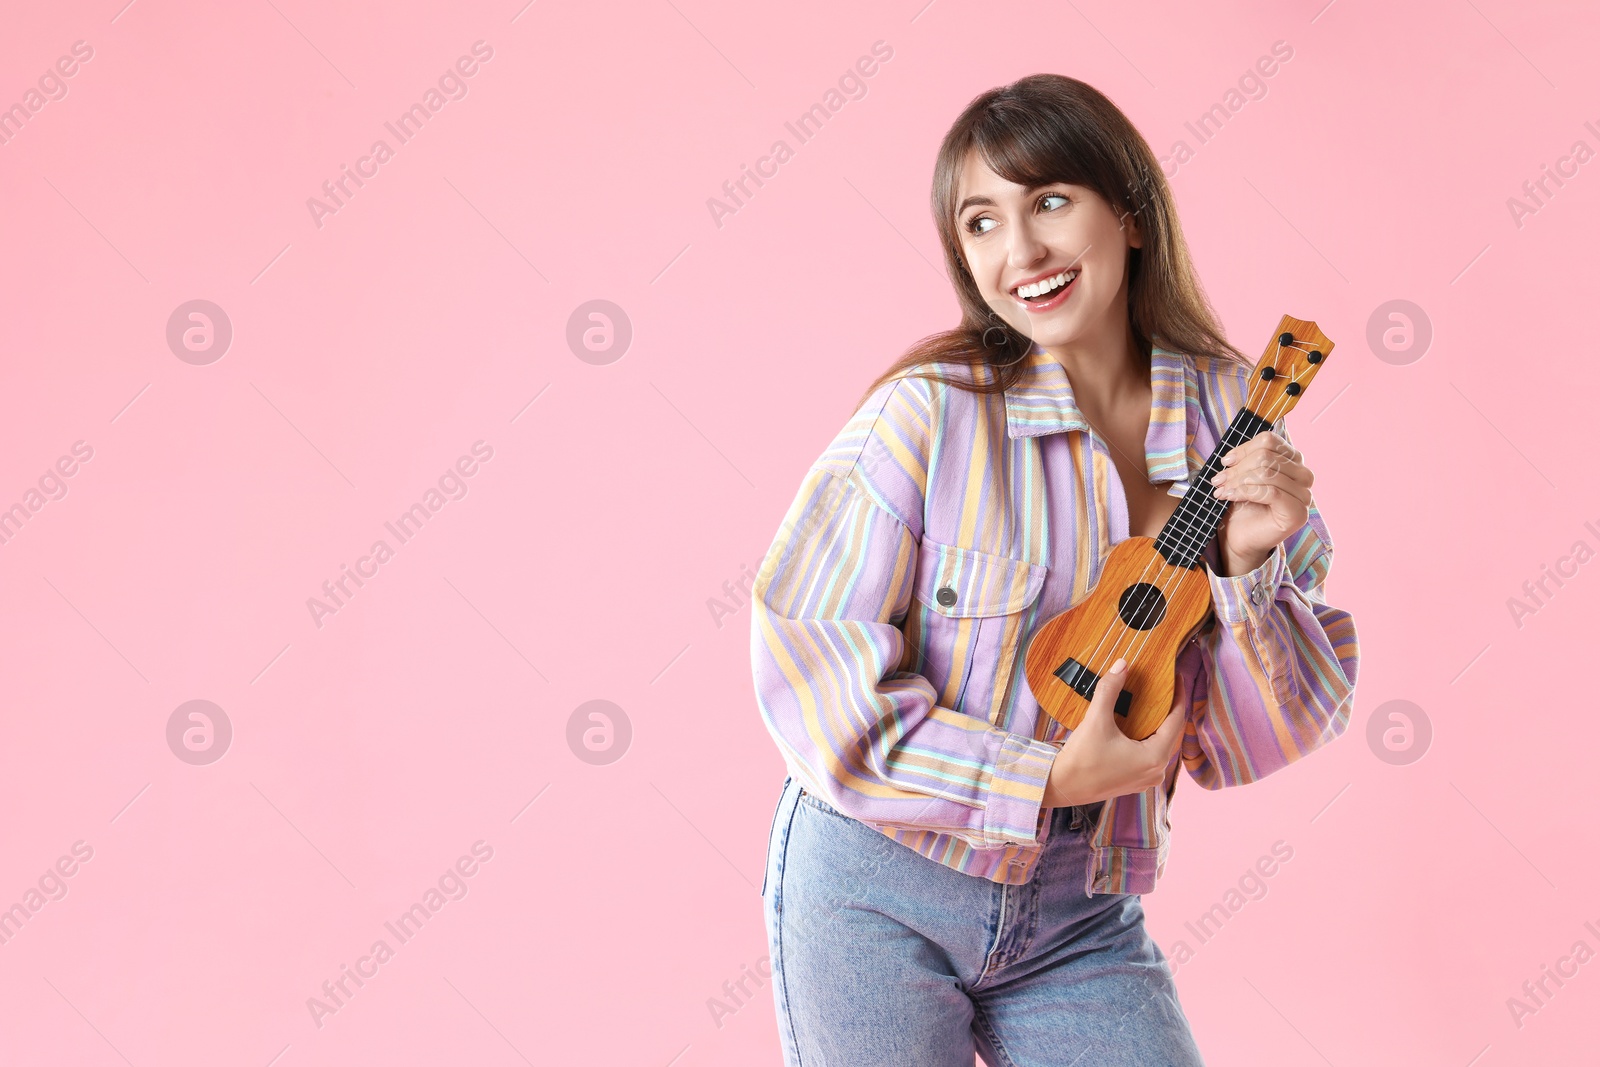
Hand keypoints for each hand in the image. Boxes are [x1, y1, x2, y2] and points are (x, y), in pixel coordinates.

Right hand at [1042, 657, 1185, 807]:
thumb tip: (1122, 664)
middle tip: (1164, 687)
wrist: (1061, 788)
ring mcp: (1146, 779)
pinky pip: (1149, 755)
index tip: (1177, 678)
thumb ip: (1110, 690)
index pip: (1176, 721)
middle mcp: (1156, 772)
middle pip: (1171, 734)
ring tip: (1153, 703)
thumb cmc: (1081, 759)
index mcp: (1154, 758)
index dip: (1179, 697)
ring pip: (1160, 745)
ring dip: (1158, 725)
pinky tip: (1138, 725)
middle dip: (1168, 710)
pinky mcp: (1134, 782)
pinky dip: (1148, 738)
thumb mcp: (1096, 721)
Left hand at [1209, 430, 1311, 574]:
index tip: (1226, 461)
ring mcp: (1304, 495)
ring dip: (1238, 480)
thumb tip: (1232, 455)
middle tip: (1218, 480)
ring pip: (1268, 473)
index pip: (1270, 441)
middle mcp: (1303, 476)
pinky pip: (1271, 492)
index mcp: (1293, 461)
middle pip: (1267, 456)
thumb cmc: (1241, 505)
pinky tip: (1230, 496)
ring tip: (1221, 490)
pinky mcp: (1298, 513)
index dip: (1244, 449)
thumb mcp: (1242, 475)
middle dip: (1237, 468)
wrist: (1239, 537)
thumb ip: (1245, 460)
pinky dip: (1245, 492)